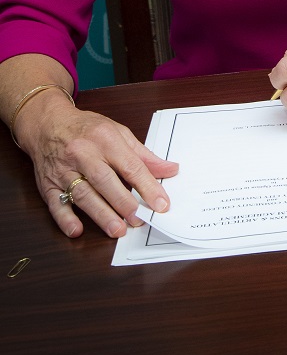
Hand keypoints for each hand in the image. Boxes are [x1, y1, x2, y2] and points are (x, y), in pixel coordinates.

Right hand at [16, 96, 176, 239]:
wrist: (48, 124)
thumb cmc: (87, 129)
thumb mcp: (119, 133)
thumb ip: (144, 155)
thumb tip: (170, 170)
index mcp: (105, 139)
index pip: (130, 165)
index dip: (147, 186)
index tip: (160, 203)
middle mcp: (84, 154)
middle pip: (105, 181)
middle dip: (123, 202)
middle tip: (139, 220)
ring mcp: (64, 170)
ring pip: (83, 194)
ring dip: (101, 214)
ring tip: (118, 229)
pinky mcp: (47, 185)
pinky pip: (56, 204)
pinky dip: (66, 218)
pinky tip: (77, 230)